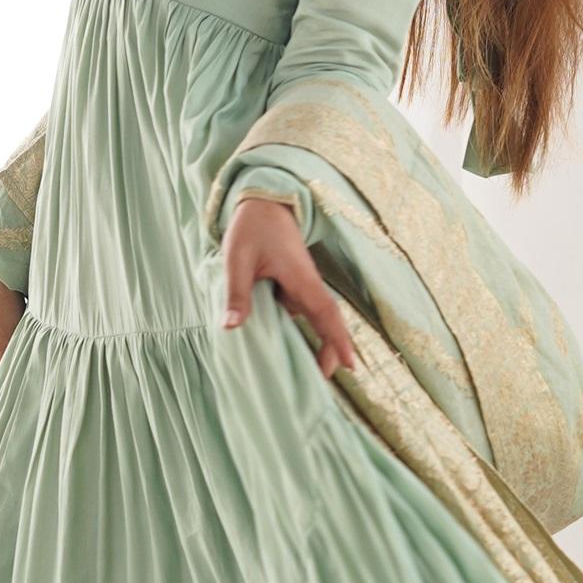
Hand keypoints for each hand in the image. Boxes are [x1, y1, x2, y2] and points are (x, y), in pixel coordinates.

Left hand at [220, 195, 357, 379]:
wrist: (263, 204)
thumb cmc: (251, 228)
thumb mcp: (237, 259)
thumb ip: (237, 293)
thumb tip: (231, 327)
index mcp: (300, 277)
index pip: (326, 313)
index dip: (338, 339)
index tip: (351, 365)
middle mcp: (307, 284)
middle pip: (328, 321)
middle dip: (332, 348)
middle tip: (327, 378)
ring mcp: (303, 286)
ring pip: (316, 318)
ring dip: (318, 342)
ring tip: (313, 372)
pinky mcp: (294, 286)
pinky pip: (302, 312)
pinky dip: (302, 331)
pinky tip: (293, 350)